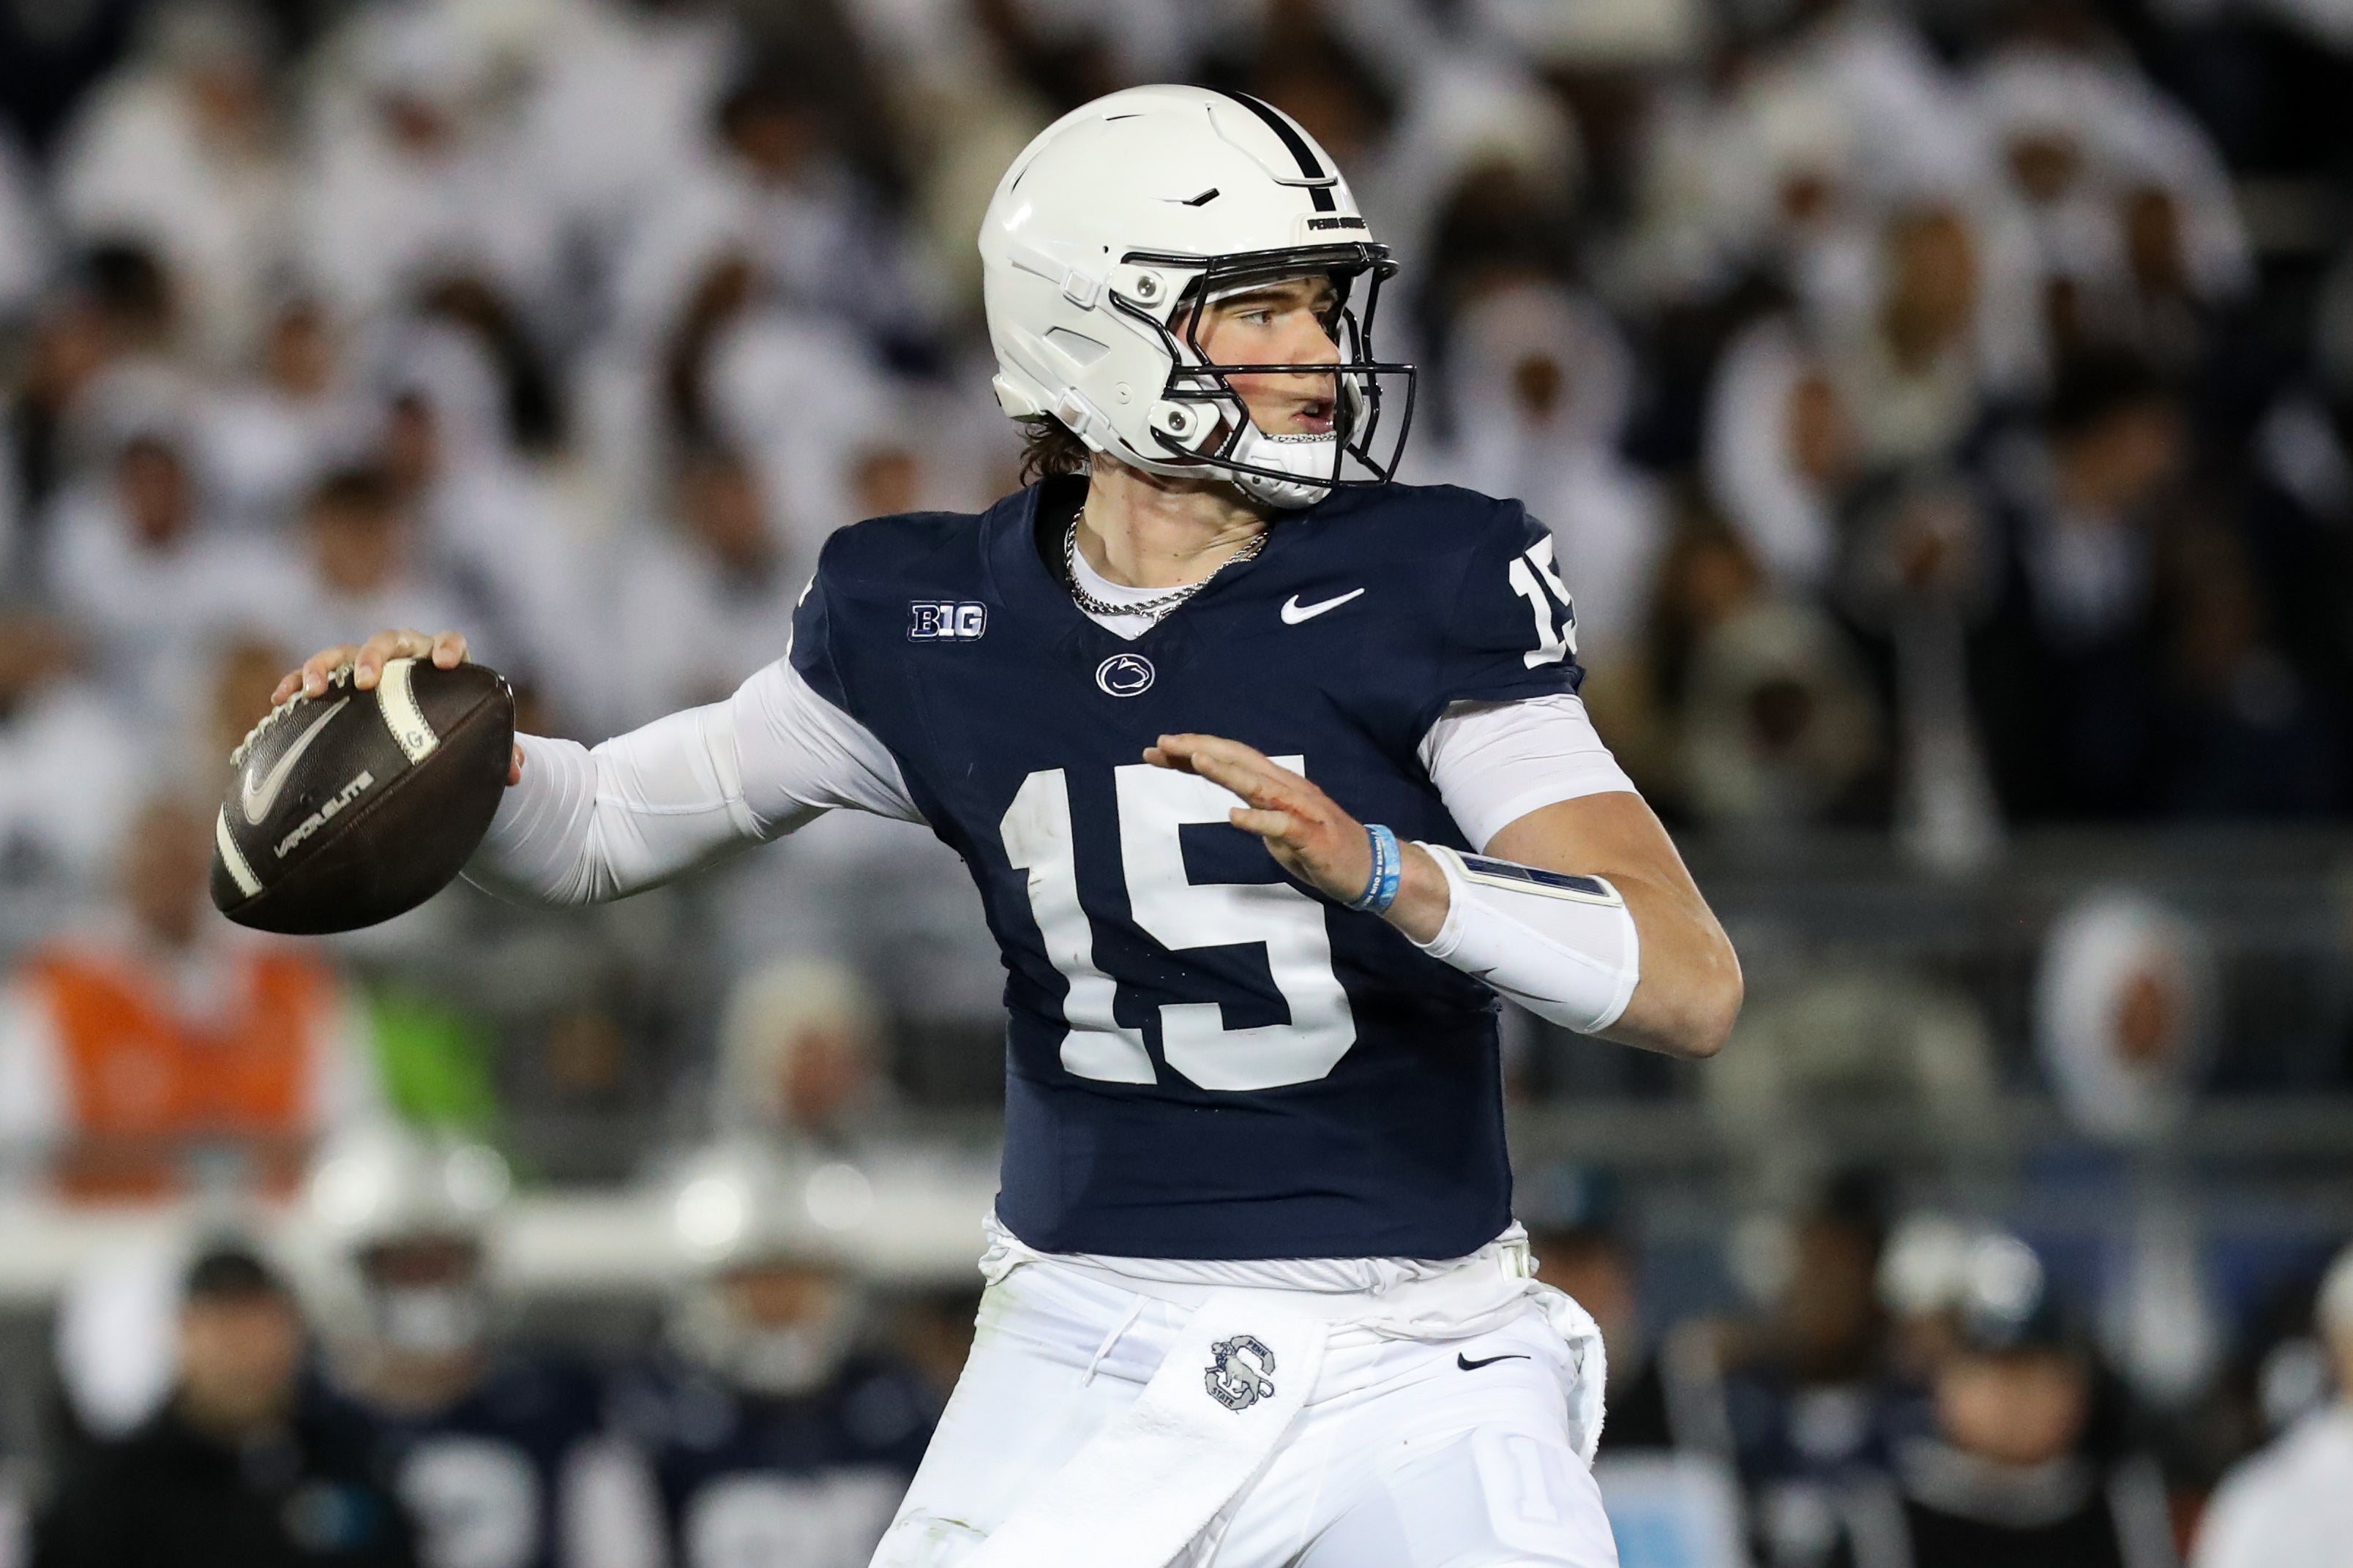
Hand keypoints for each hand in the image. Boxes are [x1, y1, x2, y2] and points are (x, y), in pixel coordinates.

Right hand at [271, 628, 522, 785]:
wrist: (424, 729)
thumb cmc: (455, 728)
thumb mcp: (474, 738)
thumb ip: (500, 750)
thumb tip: (517, 774)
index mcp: (442, 662)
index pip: (450, 642)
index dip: (448, 647)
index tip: (446, 662)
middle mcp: (404, 656)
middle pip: (389, 641)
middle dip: (374, 655)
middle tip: (365, 681)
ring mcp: (368, 664)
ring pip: (344, 651)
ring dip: (326, 665)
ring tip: (313, 688)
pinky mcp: (338, 680)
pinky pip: (314, 675)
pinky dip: (296, 682)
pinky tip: (281, 701)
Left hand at [1144, 733, 1449, 939]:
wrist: (1369, 868)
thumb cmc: (1320, 848)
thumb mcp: (1277, 827)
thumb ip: (1255, 809)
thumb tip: (1228, 803)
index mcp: (1277, 784)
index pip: (1231, 758)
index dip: (1194, 750)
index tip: (1158, 749)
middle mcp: (1288, 789)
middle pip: (1240, 760)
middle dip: (1199, 749)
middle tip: (1161, 743)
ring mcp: (1302, 811)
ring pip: (1259, 785)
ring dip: (1226, 772)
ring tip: (1194, 760)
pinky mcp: (1312, 838)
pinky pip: (1283, 826)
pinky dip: (1258, 820)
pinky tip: (1234, 817)